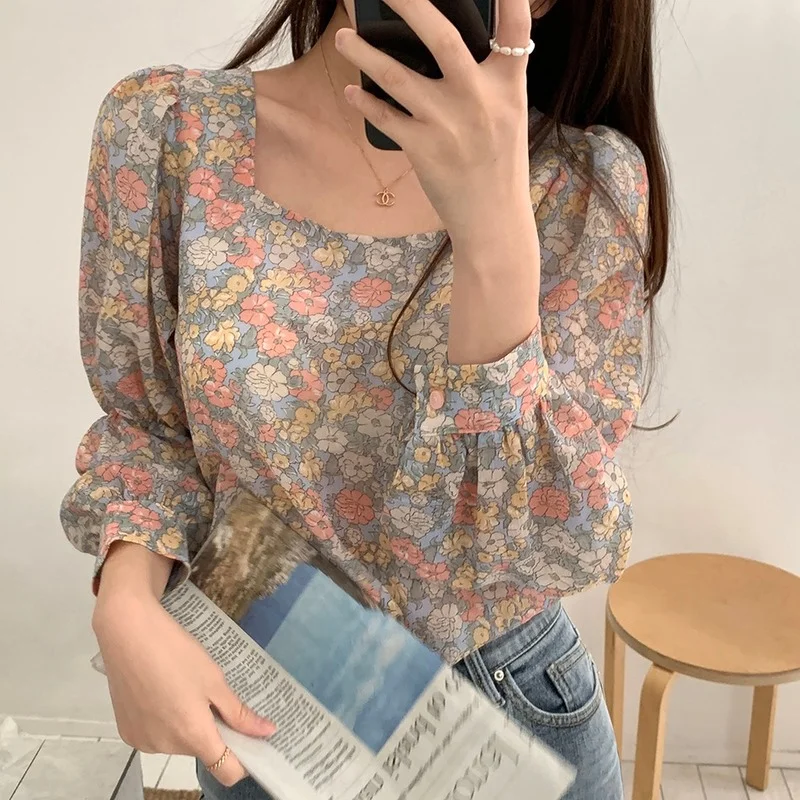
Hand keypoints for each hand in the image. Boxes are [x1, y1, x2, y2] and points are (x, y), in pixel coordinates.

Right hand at [93, 544, 274, 786]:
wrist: (128, 634)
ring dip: (186, 723)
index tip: (250, 738)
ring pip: (178, 742)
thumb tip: (266, 731)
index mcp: (193, 735)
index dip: (242, 759)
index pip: (226, 771)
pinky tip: (161, 690)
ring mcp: (142, 741)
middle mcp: (166, 747)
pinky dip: (164, 720)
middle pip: (201, 750)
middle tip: (211, 694)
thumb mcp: (214, 679)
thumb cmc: (175, 652)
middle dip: (211, 728)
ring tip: (182, 687)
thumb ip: (239, 712)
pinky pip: (155, 735)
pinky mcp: (126, 731)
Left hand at [334, 0, 533, 240]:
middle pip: (441, 36)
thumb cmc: (499, 165)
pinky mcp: (424, 148)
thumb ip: (489, 79)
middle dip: (408, 4)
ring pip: (396, 75)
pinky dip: (364, 102)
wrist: (493, 218)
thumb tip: (451, 49)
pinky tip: (352, 91)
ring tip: (343, 38)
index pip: (516, 29)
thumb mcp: (508, 115)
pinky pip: (384, 117)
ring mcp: (448, 123)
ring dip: (363, 52)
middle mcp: (479, 98)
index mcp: (507, 85)